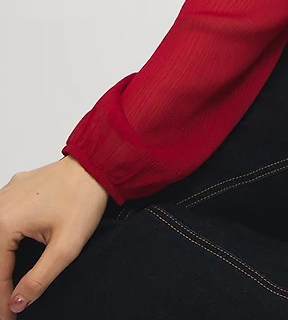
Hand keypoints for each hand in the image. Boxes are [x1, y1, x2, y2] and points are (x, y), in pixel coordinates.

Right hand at [0, 155, 109, 316]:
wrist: (96, 164)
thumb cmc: (84, 198)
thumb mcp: (65, 247)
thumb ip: (38, 279)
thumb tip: (17, 301)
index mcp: (5, 221)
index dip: (2, 300)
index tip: (8, 317)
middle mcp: (0, 205)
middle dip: (0, 282)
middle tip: (8, 304)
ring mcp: (6, 195)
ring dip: (2, 263)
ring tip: (8, 285)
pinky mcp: (14, 190)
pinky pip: (2, 220)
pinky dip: (4, 241)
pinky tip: (11, 255)